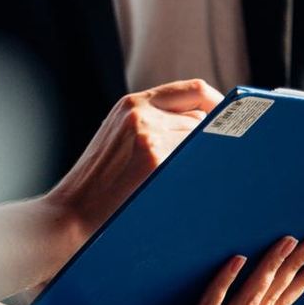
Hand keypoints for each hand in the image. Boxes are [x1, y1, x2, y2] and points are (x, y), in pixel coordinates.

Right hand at [47, 80, 222, 244]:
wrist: (70, 214)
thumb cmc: (97, 185)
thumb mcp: (118, 141)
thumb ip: (153, 125)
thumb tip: (205, 126)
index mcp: (131, 104)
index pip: (193, 90)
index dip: (218, 105)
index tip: (233, 124)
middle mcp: (139, 111)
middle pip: (204, 117)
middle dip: (213, 141)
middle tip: (213, 163)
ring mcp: (147, 133)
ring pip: (203, 141)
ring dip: (206, 161)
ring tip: (190, 183)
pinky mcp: (153, 158)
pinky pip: (196, 161)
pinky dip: (199, 175)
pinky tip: (187, 190)